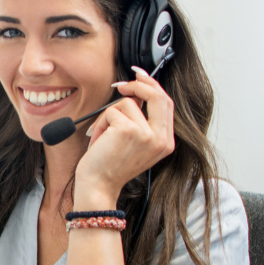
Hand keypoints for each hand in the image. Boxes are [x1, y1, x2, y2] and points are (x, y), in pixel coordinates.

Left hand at [75, 67, 174, 207]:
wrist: (97, 187)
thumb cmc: (109, 167)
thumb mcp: (134, 144)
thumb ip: (142, 121)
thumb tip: (136, 92)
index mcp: (165, 142)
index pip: (166, 104)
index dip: (153, 87)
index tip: (141, 77)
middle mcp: (161, 139)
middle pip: (158, 96)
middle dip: (138, 84)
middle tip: (121, 84)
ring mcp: (147, 134)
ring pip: (128, 103)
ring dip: (108, 116)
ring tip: (102, 136)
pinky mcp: (129, 130)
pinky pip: (111, 112)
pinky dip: (100, 123)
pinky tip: (98, 140)